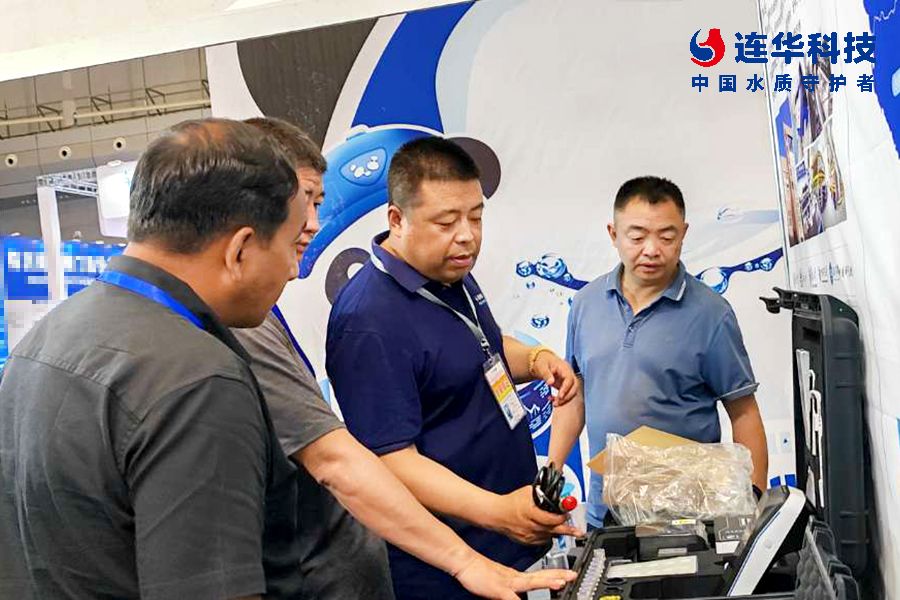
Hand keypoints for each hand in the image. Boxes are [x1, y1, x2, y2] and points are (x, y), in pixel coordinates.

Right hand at [454, 552, 575, 599]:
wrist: (465, 563)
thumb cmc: (481, 573)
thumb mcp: (501, 582)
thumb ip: (513, 588)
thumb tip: (522, 595)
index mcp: (517, 577)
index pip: (540, 576)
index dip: (555, 576)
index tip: (569, 575)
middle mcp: (515, 578)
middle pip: (540, 577)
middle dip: (557, 577)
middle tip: (573, 576)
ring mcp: (507, 582)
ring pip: (529, 582)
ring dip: (545, 583)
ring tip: (559, 583)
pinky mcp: (497, 589)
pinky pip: (509, 596)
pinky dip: (517, 599)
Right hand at [493, 486, 583, 544]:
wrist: (497, 514)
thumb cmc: (511, 502)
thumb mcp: (528, 492)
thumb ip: (542, 492)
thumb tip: (556, 493)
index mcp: (530, 513)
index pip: (551, 519)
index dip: (561, 517)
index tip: (567, 513)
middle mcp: (530, 526)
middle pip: (553, 530)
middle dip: (568, 531)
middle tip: (579, 532)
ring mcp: (529, 535)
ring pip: (549, 536)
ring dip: (557, 531)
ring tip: (565, 528)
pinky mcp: (527, 541)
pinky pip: (542, 540)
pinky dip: (548, 535)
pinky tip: (549, 530)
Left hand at [531, 351, 579, 405]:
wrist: (541, 360)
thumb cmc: (542, 361)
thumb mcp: (542, 366)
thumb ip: (546, 374)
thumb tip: (550, 382)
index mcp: (565, 368)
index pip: (569, 379)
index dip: (566, 388)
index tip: (560, 396)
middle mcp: (569, 374)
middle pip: (574, 387)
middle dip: (567, 397)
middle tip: (557, 403)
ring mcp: (568, 380)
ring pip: (572, 392)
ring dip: (565, 399)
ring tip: (554, 403)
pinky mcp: (565, 385)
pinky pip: (567, 393)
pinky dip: (561, 399)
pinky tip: (552, 399)